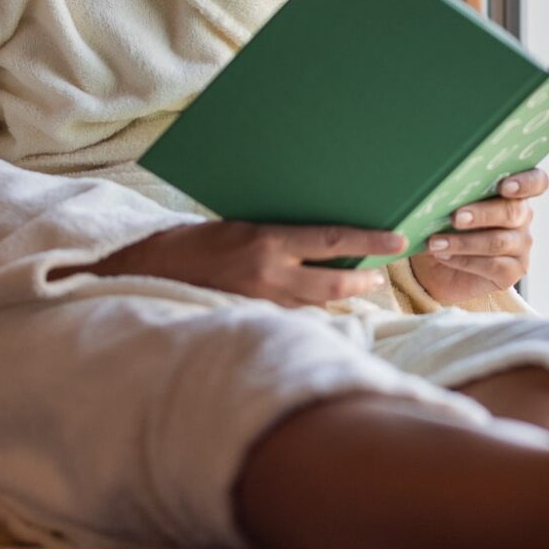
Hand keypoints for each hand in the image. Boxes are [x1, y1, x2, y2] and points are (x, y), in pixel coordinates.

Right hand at [82, 220, 407, 306]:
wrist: (149, 271)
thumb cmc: (196, 242)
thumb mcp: (242, 225)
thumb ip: (281, 235)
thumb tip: (324, 239)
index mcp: (267, 242)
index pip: (332, 241)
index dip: (370, 242)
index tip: (398, 241)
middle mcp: (268, 276)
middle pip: (334, 285)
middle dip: (363, 282)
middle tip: (379, 276)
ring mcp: (260, 305)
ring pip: (316, 308)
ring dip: (338, 301)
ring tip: (355, 290)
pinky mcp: (250, 323)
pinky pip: (291, 321)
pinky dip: (308, 315)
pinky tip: (317, 310)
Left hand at [410, 167, 543, 304]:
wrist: (433, 266)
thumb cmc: (441, 226)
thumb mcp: (444, 206)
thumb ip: (453, 193)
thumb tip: (441, 186)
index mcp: (512, 193)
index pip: (536, 182)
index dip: (526, 182)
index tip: (504, 187)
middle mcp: (522, 218)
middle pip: (512, 212)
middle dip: (481, 214)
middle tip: (455, 218)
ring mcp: (520, 247)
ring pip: (499, 242)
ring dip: (463, 242)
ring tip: (436, 242)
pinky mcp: (512, 273)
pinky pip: (494, 266)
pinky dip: (464, 261)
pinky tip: (444, 256)